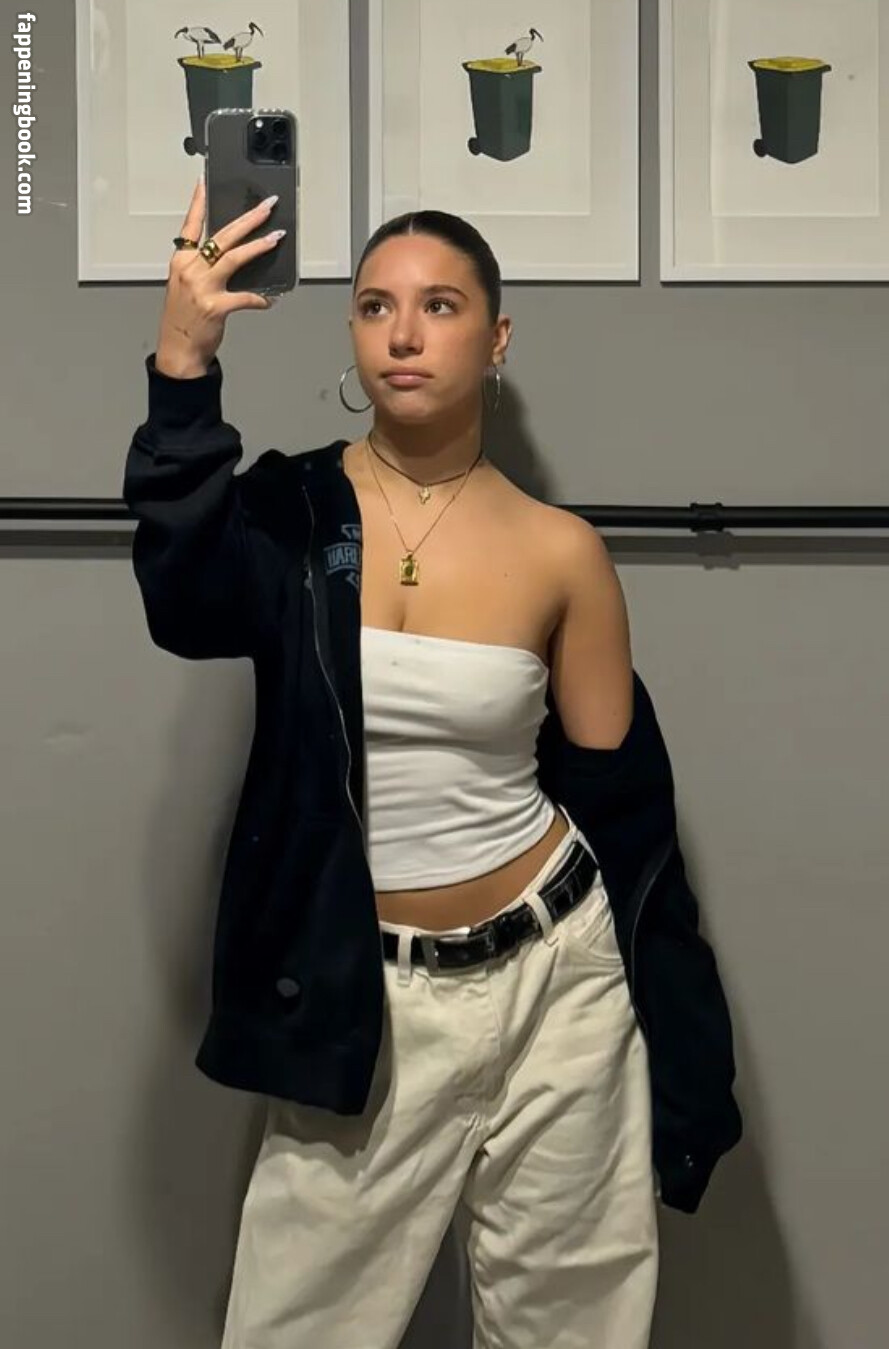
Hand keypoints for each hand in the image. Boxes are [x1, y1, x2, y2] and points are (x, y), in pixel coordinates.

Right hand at [155, 175, 284, 375]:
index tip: (204, 183)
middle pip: (223, 236)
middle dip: (248, 219)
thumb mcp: (184, 286)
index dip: (198, 203)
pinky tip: (270, 300)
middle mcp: (191, 269)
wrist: (178, 350)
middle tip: (266, 207)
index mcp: (181, 261)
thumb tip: (230, 255)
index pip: (190, 225)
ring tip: (276, 238)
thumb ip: (201, 268)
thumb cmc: (181, 320)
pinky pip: (245, 297)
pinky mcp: (216, 306)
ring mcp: (203, 287)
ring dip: (259, 246)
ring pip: (235, 257)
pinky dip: (260, 299)